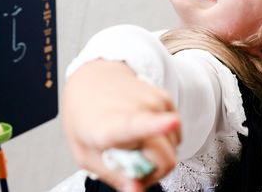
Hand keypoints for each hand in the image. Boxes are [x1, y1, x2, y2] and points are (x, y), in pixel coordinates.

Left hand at [62, 60, 180, 190]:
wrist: (91, 80)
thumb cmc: (85, 118)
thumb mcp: (86, 155)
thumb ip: (113, 175)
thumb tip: (137, 189)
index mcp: (111, 125)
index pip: (137, 126)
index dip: (157, 126)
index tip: (171, 122)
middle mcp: (137, 108)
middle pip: (165, 156)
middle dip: (155, 171)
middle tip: (134, 167)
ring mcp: (153, 101)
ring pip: (174, 146)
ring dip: (160, 153)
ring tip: (137, 145)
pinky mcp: (165, 97)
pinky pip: (176, 131)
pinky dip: (164, 138)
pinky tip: (145, 131)